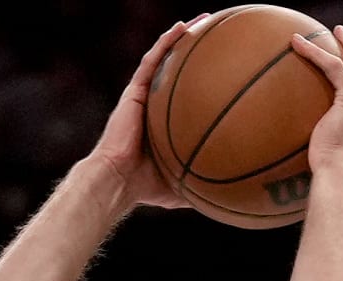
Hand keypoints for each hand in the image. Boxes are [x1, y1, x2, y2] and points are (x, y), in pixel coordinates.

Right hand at [87, 20, 207, 212]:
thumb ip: (199, 183)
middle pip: (178, 69)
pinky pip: (152, 59)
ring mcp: (143, 94)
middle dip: (197, 52)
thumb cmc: (143, 187)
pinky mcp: (134, 90)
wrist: (117, 180)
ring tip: (205, 21)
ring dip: (184, 37)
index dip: (203, 79)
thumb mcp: (179, 186)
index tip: (224, 70)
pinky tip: (183, 27)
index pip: (185, 93)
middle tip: (219, 36)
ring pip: (166, 57)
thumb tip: (225, 198)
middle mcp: (153, 103)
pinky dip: (167, 42)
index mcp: (163, 121)